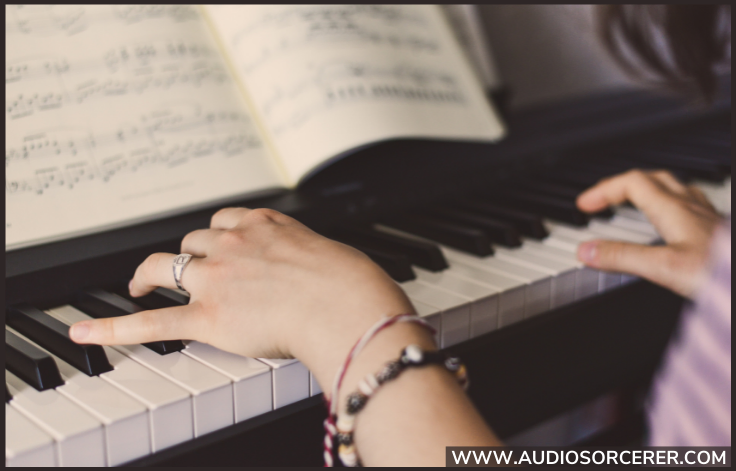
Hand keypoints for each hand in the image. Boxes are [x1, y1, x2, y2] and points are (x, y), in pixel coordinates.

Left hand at [70, 207, 417, 390]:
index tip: (215, 240)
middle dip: (186, 253)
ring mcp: (218, 278)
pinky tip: (89, 333)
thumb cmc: (351, 283)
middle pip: (194, 240)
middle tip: (177, 267)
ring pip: (168, 265)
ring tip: (140, 284)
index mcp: (266, 226)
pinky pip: (154, 321)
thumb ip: (313, 259)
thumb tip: (327, 271)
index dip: (216, 232)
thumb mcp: (333, 254)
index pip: (227, 219)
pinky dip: (115, 328)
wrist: (346, 305)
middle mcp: (236, 244)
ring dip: (152, 274)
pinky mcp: (209, 316)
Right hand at [576, 169, 721, 297]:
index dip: (604, 189)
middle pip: (651, 179)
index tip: (584, 204)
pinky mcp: (717, 231)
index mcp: (674, 209)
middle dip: (621, 185)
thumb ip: (623, 257)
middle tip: (603, 199)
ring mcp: (707, 217)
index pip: (631, 183)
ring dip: (647, 191)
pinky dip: (669, 207)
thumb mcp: (664, 267)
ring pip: (673, 189)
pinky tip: (673, 224)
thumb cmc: (722, 273)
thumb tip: (586, 251)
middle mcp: (691, 206)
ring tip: (633, 203)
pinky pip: (689, 206)